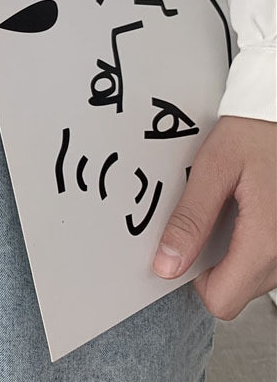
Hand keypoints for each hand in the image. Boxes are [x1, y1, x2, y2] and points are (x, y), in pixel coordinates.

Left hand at [152, 115, 276, 319]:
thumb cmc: (254, 133)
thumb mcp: (212, 169)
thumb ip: (191, 219)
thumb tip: (167, 263)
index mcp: (265, 240)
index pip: (221, 300)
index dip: (193, 278)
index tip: (182, 246)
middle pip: (237, 292)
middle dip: (213, 264)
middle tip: (206, 218)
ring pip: (255, 279)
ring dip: (234, 254)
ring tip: (230, 209)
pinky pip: (269, 262)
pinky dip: (252, 244)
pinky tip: (246, 212)